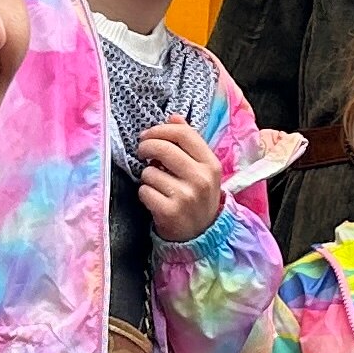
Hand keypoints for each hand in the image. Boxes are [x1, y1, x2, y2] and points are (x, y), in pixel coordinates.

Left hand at [136, 119, 228, 241]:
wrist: (202, 235)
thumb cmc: (198, 197)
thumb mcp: (203, 169)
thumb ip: (189, 142)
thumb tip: (173, 117)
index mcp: (211, 164)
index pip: (183, 134)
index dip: (161, 130)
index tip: (149, 134)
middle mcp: (201, 179)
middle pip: (163, 148)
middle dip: (146, 147)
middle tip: (143, 152)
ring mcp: (186, 196)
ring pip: (150, 171)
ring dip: (148, 176)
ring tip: (158, 184)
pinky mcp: (170, 212)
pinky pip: (144, 191)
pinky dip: (145, 194)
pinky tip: (155, 199)